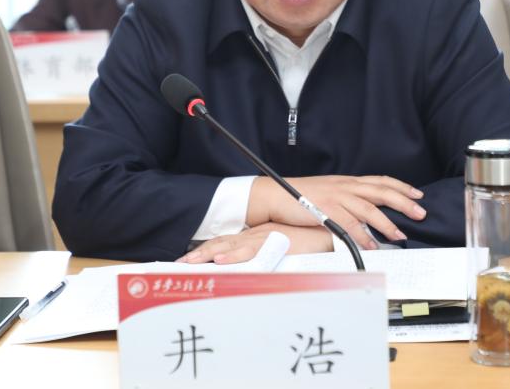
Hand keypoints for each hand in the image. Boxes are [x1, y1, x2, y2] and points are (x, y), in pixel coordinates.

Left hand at [177, 223, 331, 264]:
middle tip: (180, 264)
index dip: (206, 251)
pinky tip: (221, 261)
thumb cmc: (309, 243)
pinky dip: (235, 256)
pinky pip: (251, 251)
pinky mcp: (275, 243)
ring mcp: (264, 238)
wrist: (330, 234)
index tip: (188, 261)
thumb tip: (250, 274)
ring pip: (231, 247)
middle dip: (199, 254)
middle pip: (222, 244)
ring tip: (190, 262)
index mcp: (256, 237)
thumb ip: (266, 260)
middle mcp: (256, 235)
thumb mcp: (281, 252)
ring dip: (209, 254)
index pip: (225, 244)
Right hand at [246, 175, 425, 249]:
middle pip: (381, 192)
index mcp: (347, 181)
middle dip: (403, 202)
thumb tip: (362, 210)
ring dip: (387, 223)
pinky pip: (349, 225)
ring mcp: (336, 198)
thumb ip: (345, 198)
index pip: (380, 181)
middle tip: (421, 213)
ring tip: (400, 234)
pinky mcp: (326, 211)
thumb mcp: (327, 191)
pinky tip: (372, 245)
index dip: (401, 187)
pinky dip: (362, 236)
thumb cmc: (300, 194)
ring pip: (369, 209)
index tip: (417, 194)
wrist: (276, 193)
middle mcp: (345, 186)